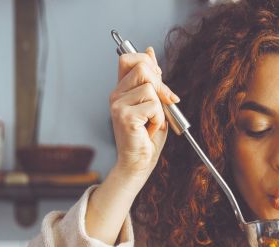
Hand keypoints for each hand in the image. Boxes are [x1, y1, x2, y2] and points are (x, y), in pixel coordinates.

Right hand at [109, 47, 179, 179]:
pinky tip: (150, 129)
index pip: (128, 58)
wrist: (138, 163)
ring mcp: (117, 105)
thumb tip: (150, 52)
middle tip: (163, 104)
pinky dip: (158, 119)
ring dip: (159, 108)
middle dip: (160, 85)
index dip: (147, 62)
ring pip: (150, 88)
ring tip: (152, 122)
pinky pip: (153, 106)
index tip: (158, 79)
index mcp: (121, 89)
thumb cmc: (147, 137)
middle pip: (142, 67)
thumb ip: (152, 79)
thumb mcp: (154, 103)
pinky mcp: (124, 116)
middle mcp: (116, 95)